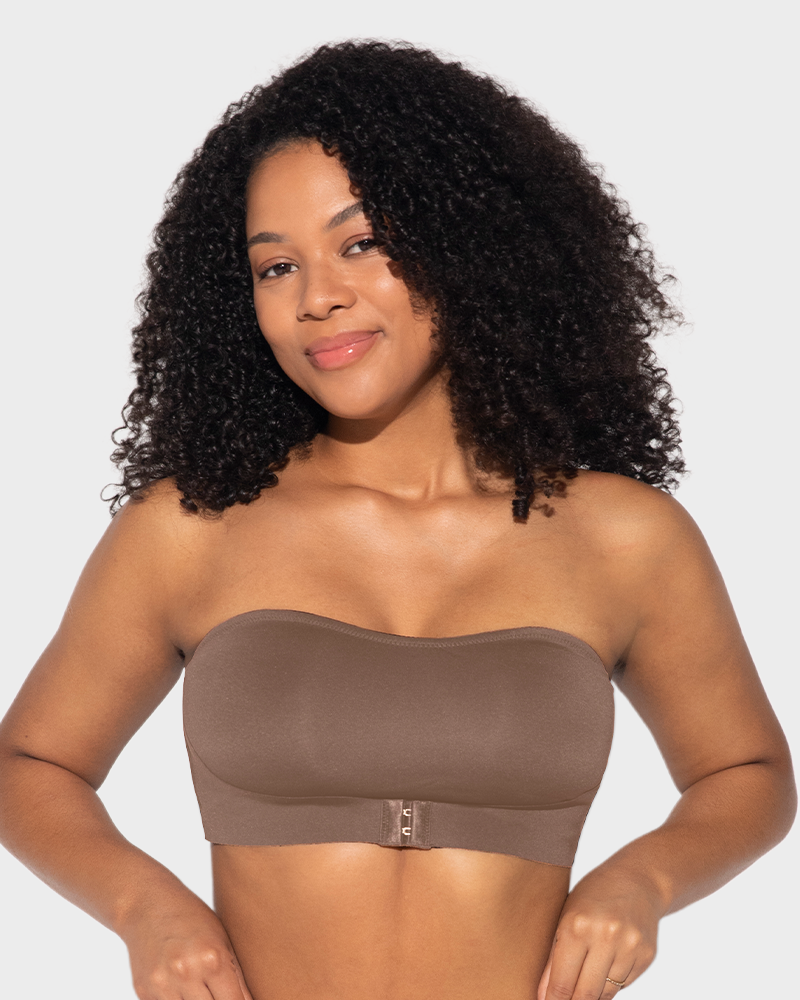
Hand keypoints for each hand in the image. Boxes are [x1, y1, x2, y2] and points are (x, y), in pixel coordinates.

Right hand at [121, 897, 253, 999]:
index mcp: (213, 958)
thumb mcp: (222, 939)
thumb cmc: (192, 917)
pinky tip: (180, 985)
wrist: (147, 903)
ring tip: (200, 986)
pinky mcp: (144, 991)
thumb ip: (237, 976)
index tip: (236, 996)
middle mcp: (187, 973)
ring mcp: (163, 985)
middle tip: (218, 989)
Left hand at [537, 869, 659, 998]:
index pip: (562, 981)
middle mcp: (605, 937)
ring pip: (605, 993)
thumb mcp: (566, 915)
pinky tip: (606, 966)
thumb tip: (544, 995)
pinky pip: (623, 985)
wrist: (638, 880)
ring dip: (592, 994)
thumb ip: (554, 955)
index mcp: (577, 925)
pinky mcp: (647, 956)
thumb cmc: (592, 896)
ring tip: (583, 983)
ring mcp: (629, 947)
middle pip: (585, 993)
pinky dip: (611, 983)